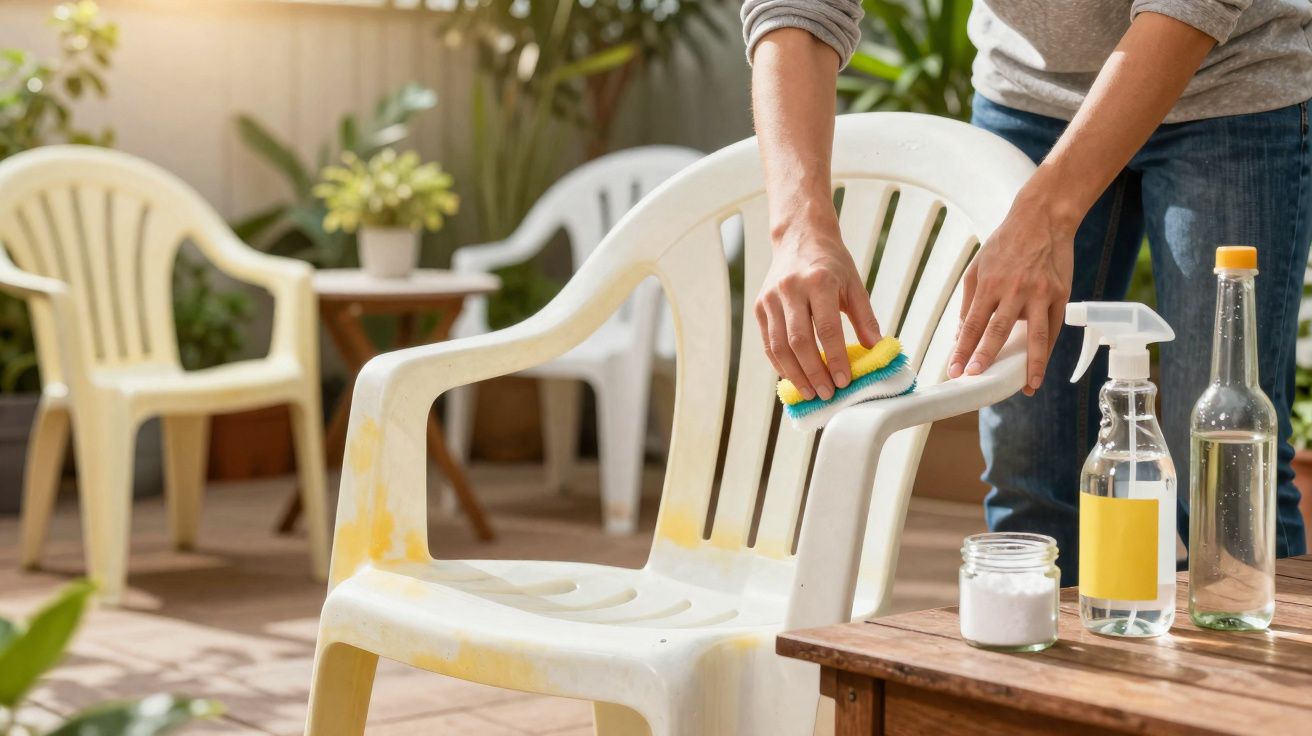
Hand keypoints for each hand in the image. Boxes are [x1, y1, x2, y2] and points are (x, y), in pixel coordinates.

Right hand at [755, 225, 881, 400]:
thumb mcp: (854, 284)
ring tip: (811, 393)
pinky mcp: (760, 306)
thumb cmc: (831, 262)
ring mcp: (771, 298)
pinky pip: (768, 342)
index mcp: (819, 281)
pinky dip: (780, 364)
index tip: (844, 381)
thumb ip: (865, 317)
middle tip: (827, 394)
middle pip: (799, 341)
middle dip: (814, 372)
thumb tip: (876, 348)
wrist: (800, 236)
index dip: (835, 358)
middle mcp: (791, 289)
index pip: (826, 328)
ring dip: (795, 374)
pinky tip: (794, 377)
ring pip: (779, 346)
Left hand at [948, 192, 1074, 395]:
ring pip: (1036, 335)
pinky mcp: (1061, 294)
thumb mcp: (977, 268)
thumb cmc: (1005, 244)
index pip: (972, 324)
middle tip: (977, 379)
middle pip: (999, 331)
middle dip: (986, 357)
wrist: (1043, 219)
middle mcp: (1015, 290)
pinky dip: (1048, 350)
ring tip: (1027, 387)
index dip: (963, 349)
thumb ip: (969, 302)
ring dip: (1031, 364)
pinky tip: (1041, 367)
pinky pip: (1054, 328)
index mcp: (990, 284)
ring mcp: (1041, 293)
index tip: (955, 370)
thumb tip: (960, 334)